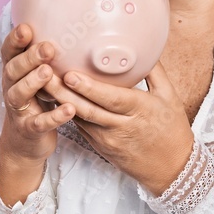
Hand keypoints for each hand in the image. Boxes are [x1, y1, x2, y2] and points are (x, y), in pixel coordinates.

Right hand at [0, 23, 76, 164]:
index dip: (15, 40)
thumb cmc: (36, 102)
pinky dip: (53, 116)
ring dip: (33, 82)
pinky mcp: (28, 130)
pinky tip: (69, 109)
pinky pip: (39, 123)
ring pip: (19, 94)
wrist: (25, 143)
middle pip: (13, 70)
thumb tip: (66, 24)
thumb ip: (43, 57)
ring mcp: (18, 110)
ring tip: (49, 72)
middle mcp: (11, 89)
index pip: (9, 53)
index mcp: (13, 74)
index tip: (27, 27)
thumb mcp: (37, 78)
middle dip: (29, 58)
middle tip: (47, 47)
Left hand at [40, 60, 195, 196]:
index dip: (89, 88)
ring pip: (79, 119)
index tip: (70, 74)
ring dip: (59, 102)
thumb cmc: (172, 128)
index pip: (111, 99)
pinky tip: (53, 98)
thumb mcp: (170, 96)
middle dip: (63, 92)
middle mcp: (121, 127)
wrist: (170, 167)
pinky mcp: (100, 146)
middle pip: (87, 109)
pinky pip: (81, 126)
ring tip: (41, 82)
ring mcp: (108, 139)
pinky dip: (66, 112)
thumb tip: (143, 45)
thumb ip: (154, 71)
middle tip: (43, 74)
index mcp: (140, 110)